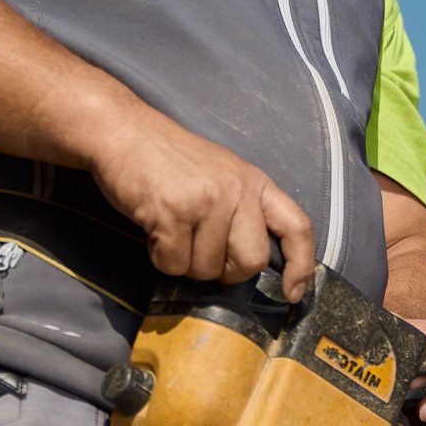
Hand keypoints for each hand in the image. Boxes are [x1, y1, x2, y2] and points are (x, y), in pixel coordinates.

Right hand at [81, 104, 316, 297]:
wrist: (124, 133)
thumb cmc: (171, 161)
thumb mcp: (222, 175)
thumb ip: (242, 212)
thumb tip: (250, 265)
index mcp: (256, 182)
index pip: (296, 227)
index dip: (301, 266)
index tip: (293, 293)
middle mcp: (238, 189)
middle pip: (251, 261)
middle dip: (225, 272)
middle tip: (200, 252)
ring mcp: (207, 200)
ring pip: (207, 268)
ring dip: (185, 262)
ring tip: (171, 230)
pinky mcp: (173, 213)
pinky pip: (174, 264)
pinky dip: (161, 257)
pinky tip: (155, 230)